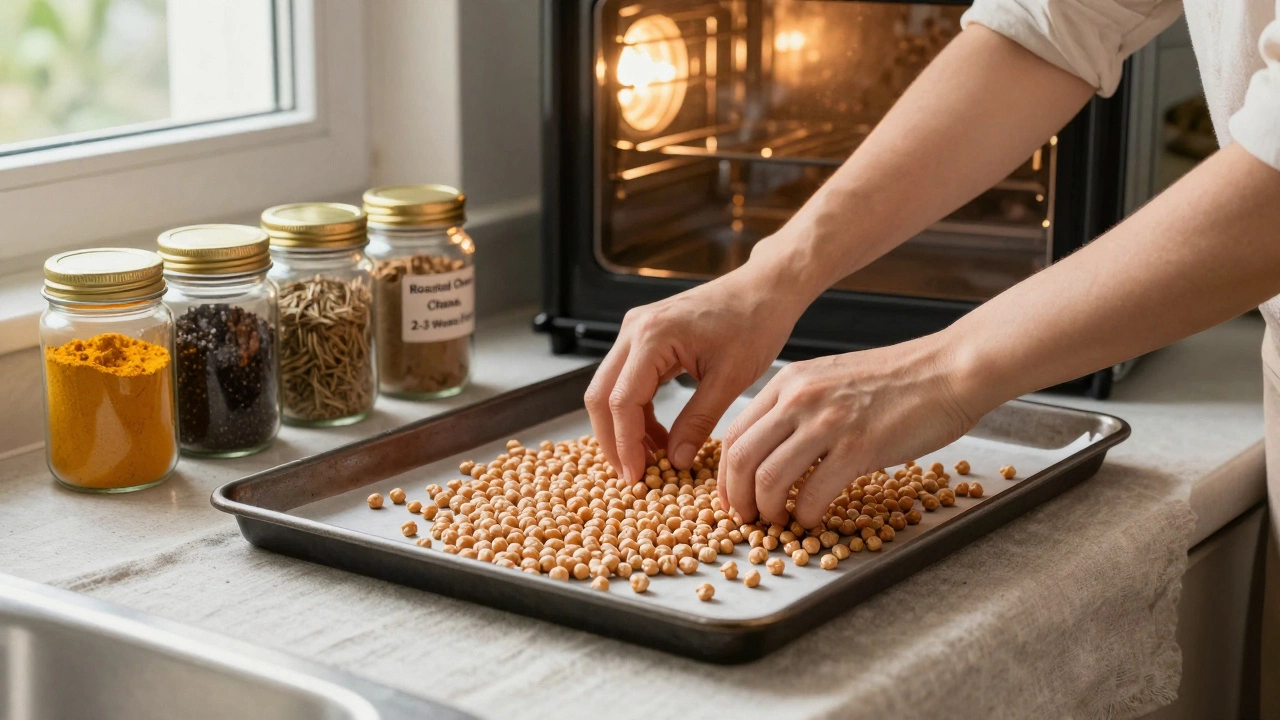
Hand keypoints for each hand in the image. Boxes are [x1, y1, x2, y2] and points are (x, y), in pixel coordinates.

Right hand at [585, 263, 806, 482]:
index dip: (625, 444)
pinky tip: (658, 435)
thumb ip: (698, 421)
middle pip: (600, 395)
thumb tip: (677, 461)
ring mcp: (635, 331)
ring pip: (608, 389)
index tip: (636, 477)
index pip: (622, 401)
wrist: (764, 289)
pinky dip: (636, 411)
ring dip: (623, 427)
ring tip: (650, 459)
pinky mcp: (644, 337)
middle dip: (612, 440)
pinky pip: (626, 380)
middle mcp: (634, 329)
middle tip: (632, 476)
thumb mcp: (730, 379)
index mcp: (653, 336)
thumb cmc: (754, 323)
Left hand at [718, 336, 980, 527]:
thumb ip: (798, 407)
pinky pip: (812, 493)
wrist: (949, 369)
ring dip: (768, 511)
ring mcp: (828, 421)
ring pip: (768, 479)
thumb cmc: (897, 380)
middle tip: (747, 520)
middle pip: (741, 458)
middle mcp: (799, 398)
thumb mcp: (831, 381)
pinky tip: (812, 519)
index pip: (735, 434)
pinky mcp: (859, 446)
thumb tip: (773, 447)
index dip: (726, 475)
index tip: (732, 499)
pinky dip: (805, 515)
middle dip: (736, 499)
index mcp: (788, 382)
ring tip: (780, 522)